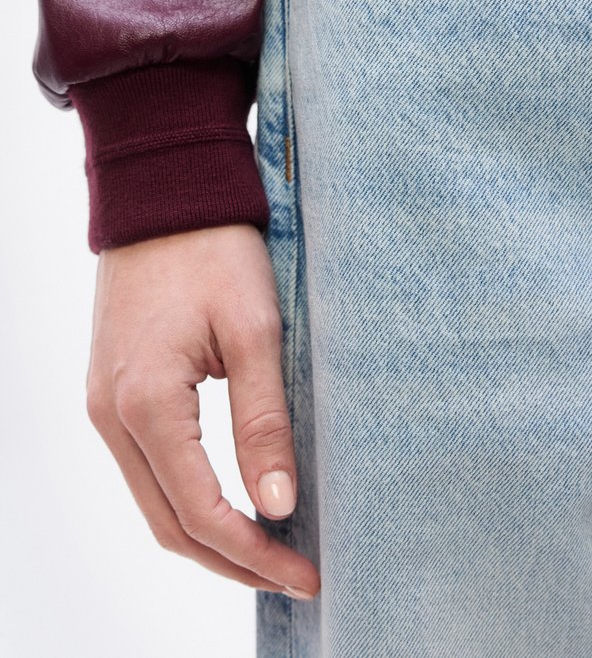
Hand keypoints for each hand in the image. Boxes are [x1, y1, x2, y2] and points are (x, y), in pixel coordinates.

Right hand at [85, 222, 318, 599]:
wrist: (164, 193)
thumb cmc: (214, 248)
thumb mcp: (255, 330)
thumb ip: (263, 421)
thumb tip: (276, 505)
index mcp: (146, 404)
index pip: (201, 513)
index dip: (255, 555)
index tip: (308, 574)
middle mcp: (110, 416)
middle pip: (169, 523)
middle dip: (233, 561)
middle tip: (295, 577)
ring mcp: (103, 405)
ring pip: (154, 500)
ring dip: (209, 534)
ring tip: (271, 550)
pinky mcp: (112, 390)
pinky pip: (146, 467)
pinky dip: (188, 497)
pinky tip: (232, 501)